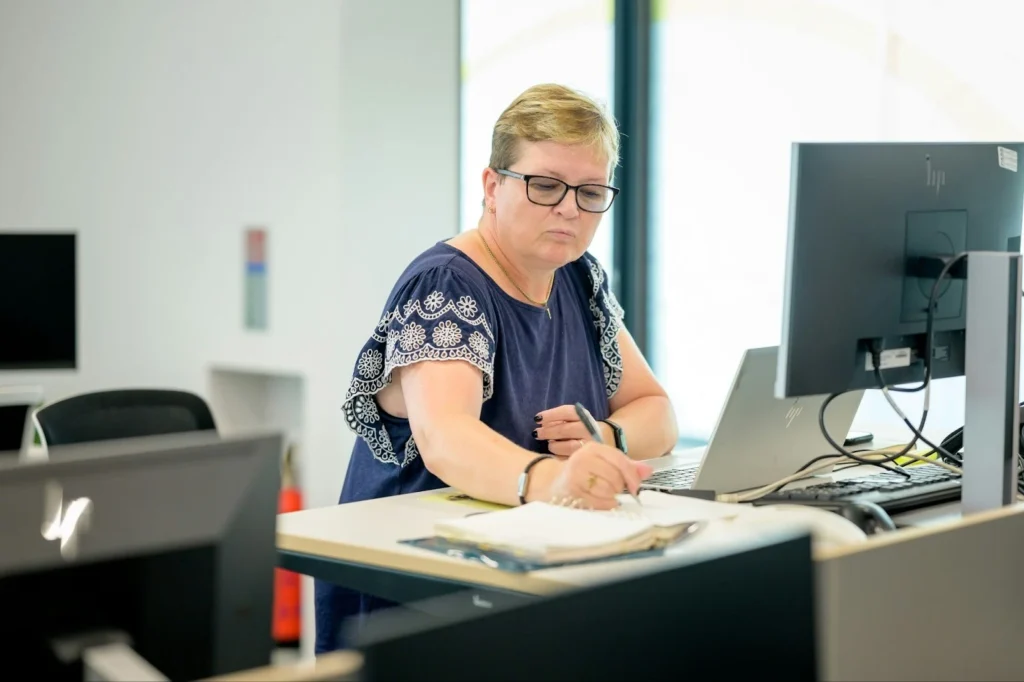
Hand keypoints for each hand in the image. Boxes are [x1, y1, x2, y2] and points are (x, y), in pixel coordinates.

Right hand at [533, 442, 652, 509]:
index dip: (632, 476)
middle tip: (613, 490)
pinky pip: (598, 502)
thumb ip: (627, 467)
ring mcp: (575, 474)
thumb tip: (648, 471)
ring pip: (607, 490)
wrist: (553, 482)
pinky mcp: (571, 491)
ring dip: (611, 497)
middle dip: (619, 488)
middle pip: (615, 477)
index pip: (620, 461)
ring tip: (604, 494)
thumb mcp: (604, 463)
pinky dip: (604, 505)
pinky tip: (600, 501)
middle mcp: (583, 458)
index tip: (636, 488)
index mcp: (593, 448)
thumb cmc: (584, 473)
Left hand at [534, 404, 613, 457]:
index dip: (551, 414)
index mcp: (585, 417)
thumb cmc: (585, 428)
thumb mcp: (578, 418)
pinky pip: (570, 459)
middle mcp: (589, 430)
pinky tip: (555, 455)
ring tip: (550, 444)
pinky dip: (560, 457)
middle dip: (548, 431)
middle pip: (565, 429)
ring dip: (554, 445)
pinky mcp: (588, 458)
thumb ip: (562, 419)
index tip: (537, 418)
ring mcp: (590, 446)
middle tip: (537, 433)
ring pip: (568, 446)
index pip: (567, 412)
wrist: (610, 439)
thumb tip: (539, 422)